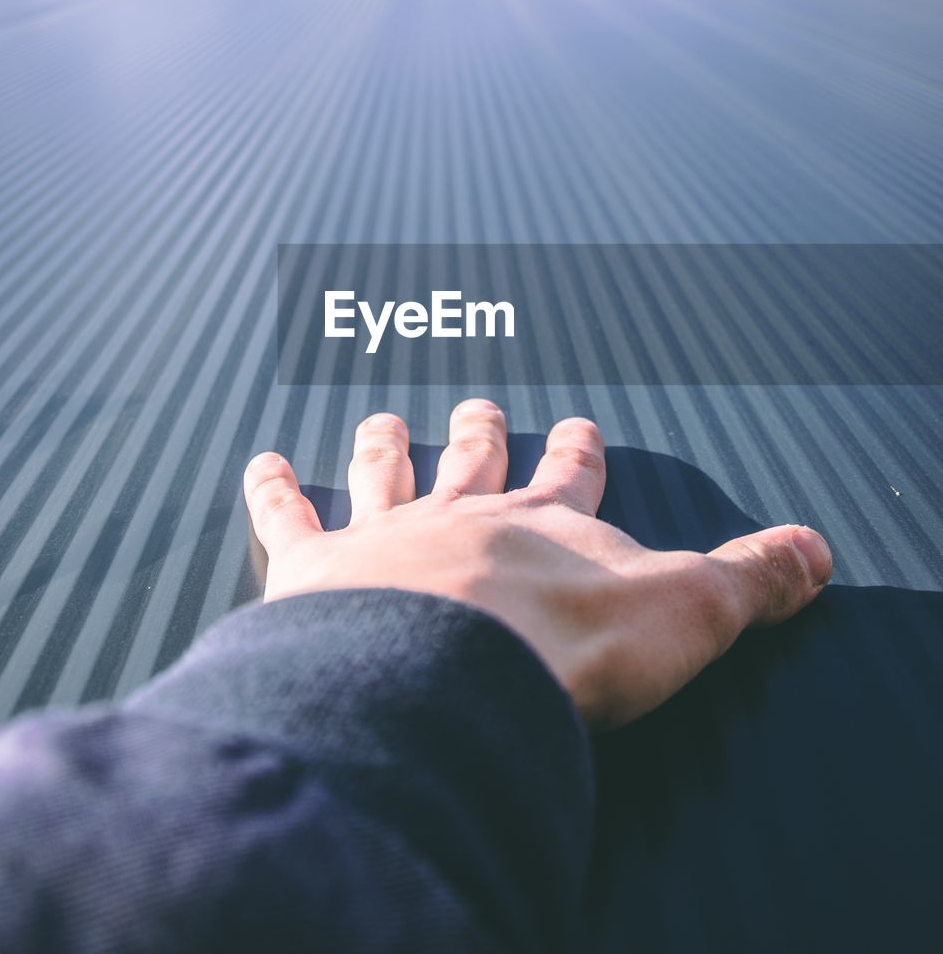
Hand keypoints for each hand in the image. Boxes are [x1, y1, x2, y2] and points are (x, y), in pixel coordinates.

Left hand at [244, 399, 831, 726]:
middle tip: (475, 402)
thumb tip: (817, 551)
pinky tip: (261, 462)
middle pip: (471, 461)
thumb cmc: (564, 647)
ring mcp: (385, 536)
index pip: (569, 477)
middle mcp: (463, 515)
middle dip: (477, 431)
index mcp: (544, 524)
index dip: (575, 452)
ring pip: (384, 473)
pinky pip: (287, 517)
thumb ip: (750, 580)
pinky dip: (272, 488)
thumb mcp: (686, 611)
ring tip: (380, 421)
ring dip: (383, 447)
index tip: (575, 425)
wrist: (449, 676)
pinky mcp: (315, 570)